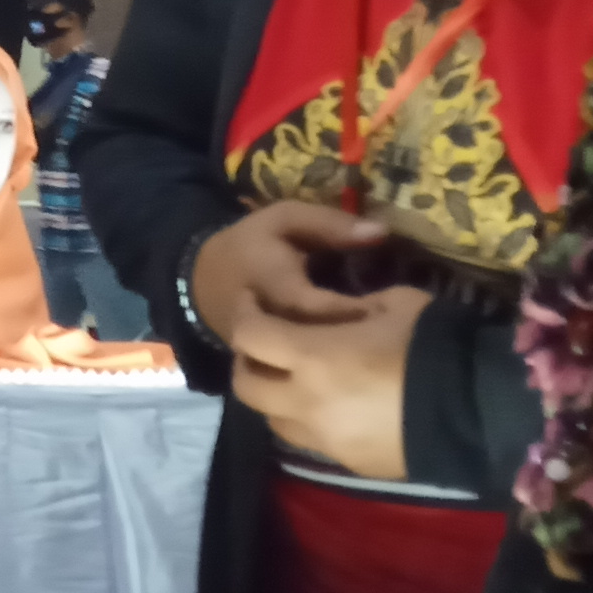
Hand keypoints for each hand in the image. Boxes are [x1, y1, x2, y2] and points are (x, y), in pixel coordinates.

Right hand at [189, 201, 390, 349]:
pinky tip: (354, 360)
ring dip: (343, 359)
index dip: (358, 312)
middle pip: (319, 345)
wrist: (202, 281)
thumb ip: (329, 224)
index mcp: (278, 288)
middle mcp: (274, 327)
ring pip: (310, 366)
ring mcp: (267, 353)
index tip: (389, 308)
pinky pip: (299, 373)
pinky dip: (328, 368)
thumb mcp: (283, 219)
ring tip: (376, 350)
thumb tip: (382, 231)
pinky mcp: (268, 366)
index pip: (322, 309)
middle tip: (390, 334)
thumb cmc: (250, 246)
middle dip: (356, 342)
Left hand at [231, 288, 428, 478]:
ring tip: (295, 377)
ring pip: (272, 419)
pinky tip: (333, 405)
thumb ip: (350, 307)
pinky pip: (310, 441)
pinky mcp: (347, 463)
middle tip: (264, 343)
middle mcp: (306, 402)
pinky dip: (307, 420)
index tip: (254, 302)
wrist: (479, 412)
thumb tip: (337, 313)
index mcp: (313, 358)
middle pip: (246, 385)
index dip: (246, 313)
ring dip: (274, 395)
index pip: (250, 335)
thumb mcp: (394, 304)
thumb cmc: (433, 346)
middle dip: (247, 360)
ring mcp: (325, 439)